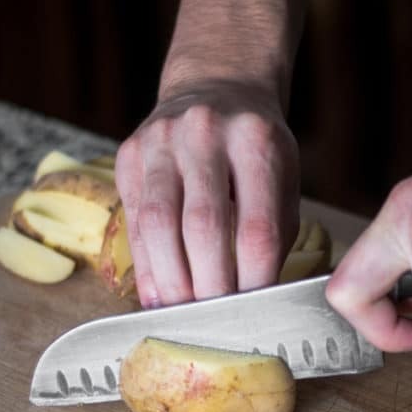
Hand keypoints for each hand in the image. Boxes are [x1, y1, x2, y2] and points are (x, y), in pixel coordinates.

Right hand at [116, 80, 298, 307]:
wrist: (215, 88)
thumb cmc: (256, 149)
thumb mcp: (282, 177)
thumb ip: (272, 232)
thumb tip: (255, 301)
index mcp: (257, 142)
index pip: (257, 227)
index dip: (254, 279)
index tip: (255, 313)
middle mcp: (205, 135)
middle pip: (204, 227)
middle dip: (210, 287)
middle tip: (217, 324)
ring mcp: (160, 141)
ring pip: (158, 225)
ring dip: (171, 281)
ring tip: (183, 315)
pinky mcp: (128, 154)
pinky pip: (133, 220)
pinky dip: (145, 266)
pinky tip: (157, 295)